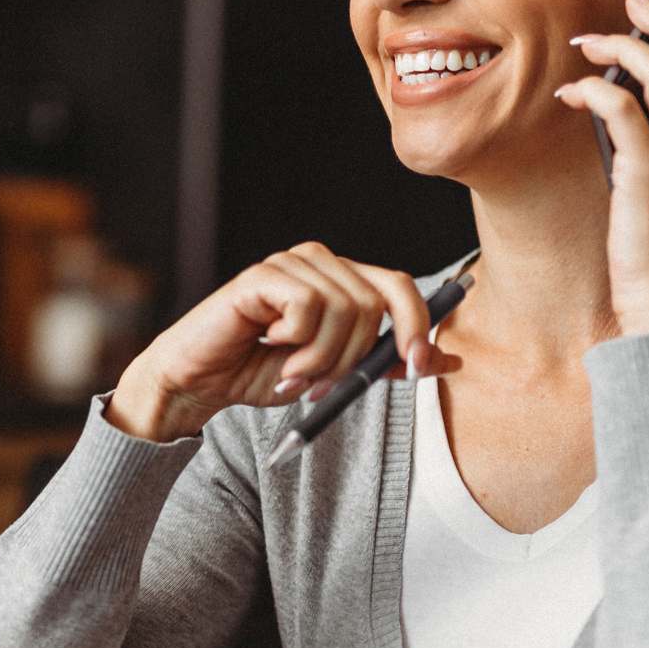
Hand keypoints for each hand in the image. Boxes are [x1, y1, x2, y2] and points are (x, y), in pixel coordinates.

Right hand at [107, 241, 461, 441]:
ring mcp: (292, 263)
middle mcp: (321, 263)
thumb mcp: (335, 374)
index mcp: (342, 280)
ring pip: (345, 309)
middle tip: (324, 385)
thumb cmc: (261, 372)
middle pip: (376, 303)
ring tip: (292, 373)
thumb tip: (448, 360)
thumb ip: (385, 362)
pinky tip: (269, 346)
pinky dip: (296, 341)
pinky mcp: (263, 274)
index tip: (419, 368)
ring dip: (322, 357)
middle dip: (356, 357)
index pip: (401, 287)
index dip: (418, 326)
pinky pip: (308, 306)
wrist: (200, 382)